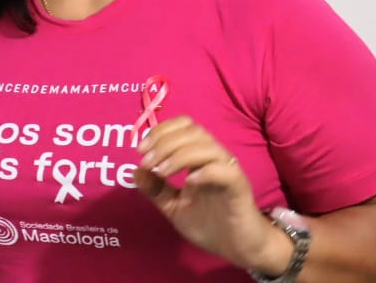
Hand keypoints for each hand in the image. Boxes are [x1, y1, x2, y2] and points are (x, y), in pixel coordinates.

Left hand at [134, 115, 282, 271]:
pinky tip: (189, 183)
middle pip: (193, 131)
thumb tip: (135, 171)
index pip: (183, 126)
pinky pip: (225, 171)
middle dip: (165, 141)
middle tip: (147, 161)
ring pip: (207, 146)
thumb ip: (156, 190)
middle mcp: (215, 158)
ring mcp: (228, 171)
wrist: (239, 249)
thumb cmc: (210, 225)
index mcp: (199, 157)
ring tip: (162, 172)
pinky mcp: (240, 188)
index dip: (160, 131)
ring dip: (179, 155)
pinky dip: (205, 172)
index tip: (140, 149)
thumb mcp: (174, 207)